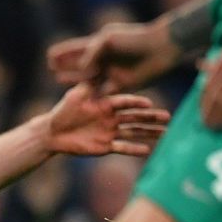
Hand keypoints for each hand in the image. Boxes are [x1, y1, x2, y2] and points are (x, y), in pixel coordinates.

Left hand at [43, 83, 169, 157]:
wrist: (54, 133)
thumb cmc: (62, 111)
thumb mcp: (75, 96)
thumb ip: (87, 86)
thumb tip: (97, 71)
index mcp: (106, 103)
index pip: (125, 102)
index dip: (136, 103)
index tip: (149, 104)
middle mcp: (112, 117)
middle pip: (135, 117)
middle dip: (151, 117)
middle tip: (168, 117)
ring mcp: (111, 132)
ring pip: (134, 131)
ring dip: (150, 133)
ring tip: (166, 133)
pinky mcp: (106, 146)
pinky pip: (123, 148)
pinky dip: (135, 149)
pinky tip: (148, 150)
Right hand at [47, 21, 178, 91]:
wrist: (161, 48)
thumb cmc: (134, 40)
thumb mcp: (108, 41)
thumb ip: (90, 54)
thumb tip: (82, 69)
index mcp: (100, 45)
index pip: (77, 48)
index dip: (64, 52)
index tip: (49, 55)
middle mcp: (104, 59)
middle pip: (80, 64)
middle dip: (66, 65)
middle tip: (51, 68)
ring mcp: (112, 72)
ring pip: (89, 78)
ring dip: (75, 79)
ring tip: (59, 80)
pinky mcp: (122, 84)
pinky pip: (104, 91)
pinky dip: (93, 94)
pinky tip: (83, 97)